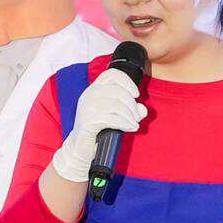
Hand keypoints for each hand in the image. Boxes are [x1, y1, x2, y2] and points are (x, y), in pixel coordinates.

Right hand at [51, 65, 146, 183]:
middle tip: (137, 116)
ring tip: (134, 124)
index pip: (110, 74)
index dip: (126, 81)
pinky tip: (130, 128)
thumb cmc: (98, 130)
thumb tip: (142, 109)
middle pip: (117, 90)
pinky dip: (125, 123)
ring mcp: (86, 108)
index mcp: (93, 90)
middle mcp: (88, 95)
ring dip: (130, 115)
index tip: (136, 94)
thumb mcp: (115, 116)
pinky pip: (112, 119)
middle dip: (131, 104)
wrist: (80, 147)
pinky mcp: (88, 122)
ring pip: (116, 105)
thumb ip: (131, 110)